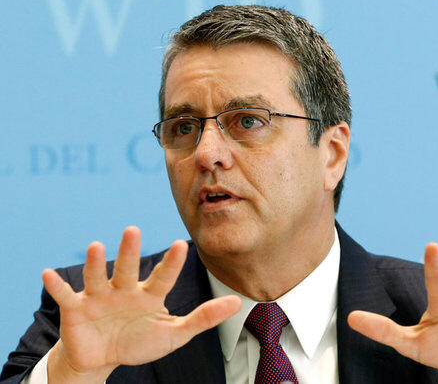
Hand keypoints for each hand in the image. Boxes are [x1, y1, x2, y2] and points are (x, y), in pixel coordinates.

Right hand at [43, 226, 240, 381]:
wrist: (103, 357)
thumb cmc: (139, 341)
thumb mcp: (173, 334)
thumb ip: (204, 318)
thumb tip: (237, 302)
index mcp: (149, 294)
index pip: (163, 276)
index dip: (171, 263)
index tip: (182, 245)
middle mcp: (124, 289)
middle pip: (128, 268)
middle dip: (130, 251)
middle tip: (133, 231)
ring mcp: (99, 296)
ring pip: (98, 276)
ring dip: (95, 263)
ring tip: (96, 247)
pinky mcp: (76, 309)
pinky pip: (66, 295)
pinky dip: (57, 286)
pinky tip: (49, 274)